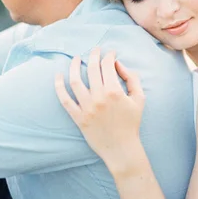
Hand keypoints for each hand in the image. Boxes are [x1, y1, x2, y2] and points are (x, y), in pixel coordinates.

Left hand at [55, 48, 144, 171]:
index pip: (108, 66)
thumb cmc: (132, 123)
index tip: (110, 53)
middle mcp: (99, 97)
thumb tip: (118, 64)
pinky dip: (59, 87)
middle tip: (95, 50)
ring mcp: (87, 107)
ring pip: (75, 81)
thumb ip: (132, 78)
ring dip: (74, 66)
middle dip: (94, 55)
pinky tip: (58, 76)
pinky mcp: (78, 117)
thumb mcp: (139, 98)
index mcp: (114, 91)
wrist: (121, 148)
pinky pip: (65, 100)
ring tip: (75, 58)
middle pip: (92, 69)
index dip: (109, 56)